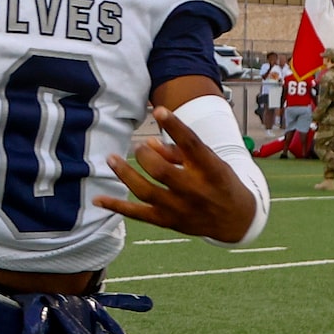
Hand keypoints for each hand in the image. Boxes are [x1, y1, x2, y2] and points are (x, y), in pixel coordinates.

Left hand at [92, 104, 257, 242]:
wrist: (236, 220)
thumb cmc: (219, 181)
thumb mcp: (210, 161)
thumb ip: (180, 151)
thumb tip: (148, 145)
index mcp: (211, 170)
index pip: (192, 145)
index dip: (175, 127)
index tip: (159, 111)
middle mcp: (195, 190)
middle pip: (162, 171)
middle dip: (145, 155)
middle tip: (139, 147)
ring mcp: (180, 209)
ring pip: (146, 191)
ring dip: (125, 173)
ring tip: (112, 158)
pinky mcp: (168, 222)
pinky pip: (138, 214)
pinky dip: (117, 206)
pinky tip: (98, 199)